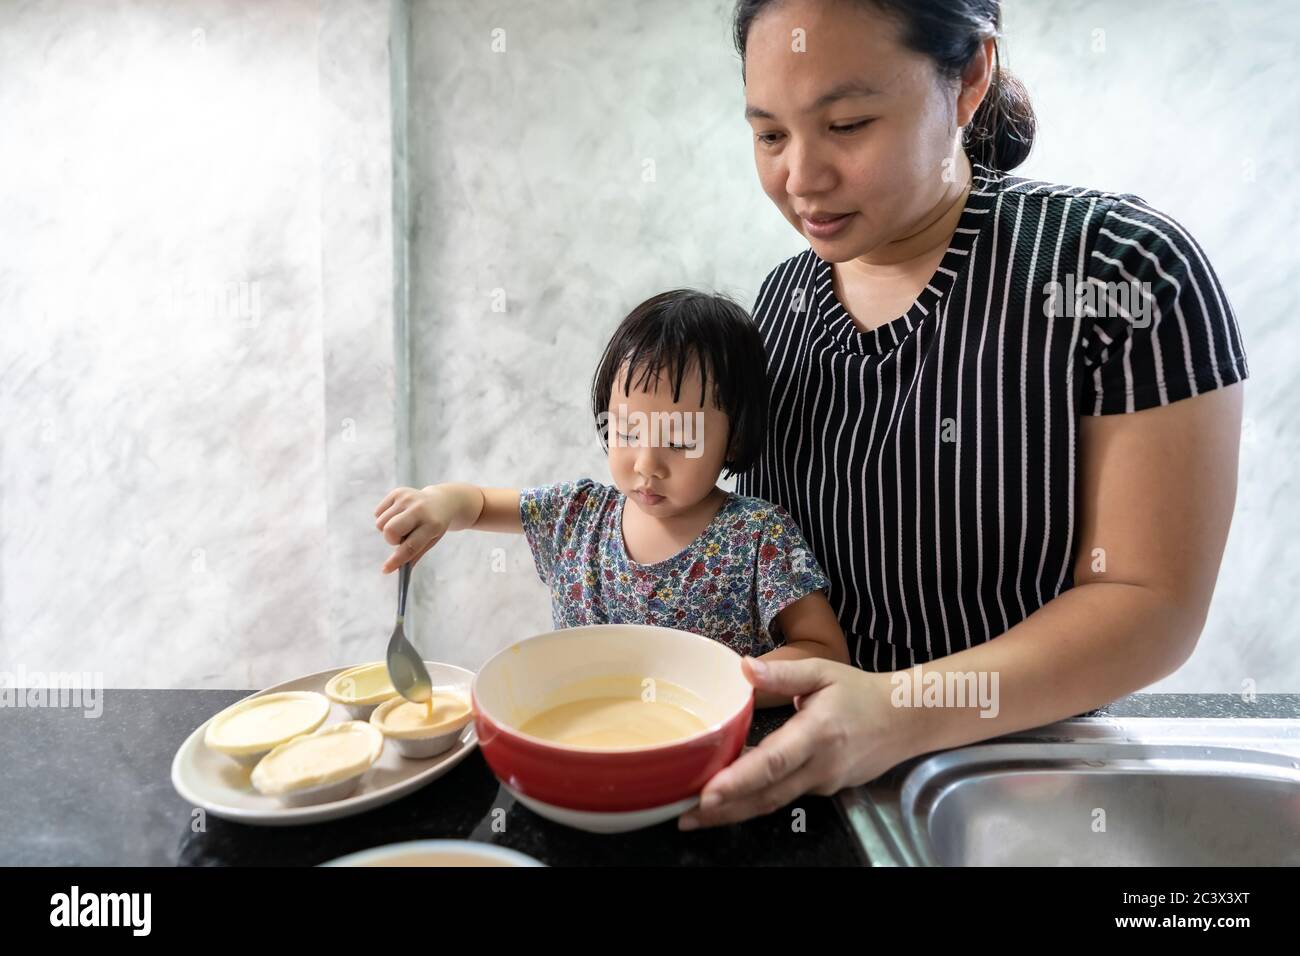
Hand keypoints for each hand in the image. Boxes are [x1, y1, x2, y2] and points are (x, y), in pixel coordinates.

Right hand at [373, 486, 454, 573]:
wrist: (441, 502)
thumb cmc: (433, 526)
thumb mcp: (431, 540)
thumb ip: (414, 555)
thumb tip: (395, 570)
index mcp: (432, 525)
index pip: (411, 546)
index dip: (397, 560)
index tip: (386, 569)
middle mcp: (420, 509)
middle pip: (390, 531)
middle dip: (390, 540)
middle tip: (399, 539)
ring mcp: (408, 498)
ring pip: (381, 523)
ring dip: (387, 529)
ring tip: (402, 525)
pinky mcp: (398, 492)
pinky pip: (378, 512)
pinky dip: (384, 517)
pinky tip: (398, 515)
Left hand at [678, 656, 912, 829]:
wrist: (905, 721)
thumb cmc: (861, 693)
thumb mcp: (823, 672)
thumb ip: (783, 672)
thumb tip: (744, 667)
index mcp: (817, 733)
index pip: (773, 762)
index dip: (739, 780)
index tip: (708, 792)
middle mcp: (820, 766)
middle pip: (766, 795)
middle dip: (724, 810)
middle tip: (685, 816)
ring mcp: (823, 783)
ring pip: (773, 802)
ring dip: (734, 812)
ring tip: (696, 816)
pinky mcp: (824, 791)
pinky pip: (784, 797)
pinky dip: (755, 802)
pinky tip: (729, 800)